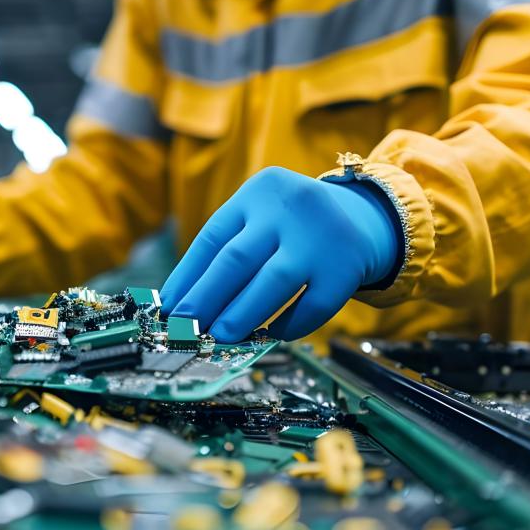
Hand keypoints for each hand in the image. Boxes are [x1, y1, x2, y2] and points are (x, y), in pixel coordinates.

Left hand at [160, 166, 398, 340]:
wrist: (359, 216)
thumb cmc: (291, 226)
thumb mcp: (259, 217)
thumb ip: (227, 252)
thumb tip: (185, 304)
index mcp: (257, 194)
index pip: (212, 238)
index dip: (187, 277)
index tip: (170, 308)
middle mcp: (288, 211)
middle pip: (237, 259)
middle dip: (207, 299)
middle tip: (188, 328)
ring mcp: (319, 239)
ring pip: (273, 282)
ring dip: (242, 314)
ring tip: (221, 336)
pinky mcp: (345, 268)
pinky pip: (313, 305)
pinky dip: (290, 324)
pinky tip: (272, 334)